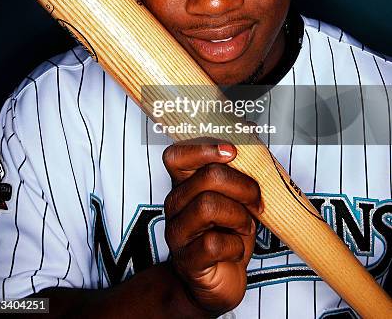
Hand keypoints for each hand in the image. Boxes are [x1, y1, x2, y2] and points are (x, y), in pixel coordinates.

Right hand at [163, 140, 260, 314]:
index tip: (232, 152)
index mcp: (185, 184)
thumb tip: (255, 153)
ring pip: (208, 206)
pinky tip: (235, 249)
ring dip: (239, 216)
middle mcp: (176, 204)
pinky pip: (214, 244)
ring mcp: (178, 232)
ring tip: (244, 227)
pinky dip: (234, 246)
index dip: (204, 149)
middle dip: (242, 186)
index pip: (176, 156)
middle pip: (207, 176)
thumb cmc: (228, 235)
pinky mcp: (187, 259)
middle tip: (255, 201)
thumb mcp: (234, 200)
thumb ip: (236, 177)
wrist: (219, 281)